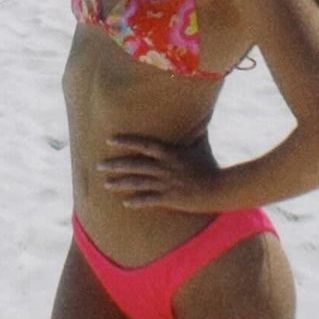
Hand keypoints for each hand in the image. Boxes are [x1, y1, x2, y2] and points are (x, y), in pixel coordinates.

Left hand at [98, 134, 224, 212]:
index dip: (126, 141)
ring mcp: (166, 184)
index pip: (143, 144)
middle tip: (98, 165)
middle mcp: (165, 167)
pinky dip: (136, 201)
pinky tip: (125, 203)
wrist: (219, 188)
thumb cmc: (209, 166)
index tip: (109, 139)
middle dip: (115, 165)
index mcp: (170, 153)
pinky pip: (148, 200)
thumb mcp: (199, 146)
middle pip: (135, 164)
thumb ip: (192, 132)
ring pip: (137, 183)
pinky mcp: (170, 199)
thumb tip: (194, 115)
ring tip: (106, 184)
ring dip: (120, 183)